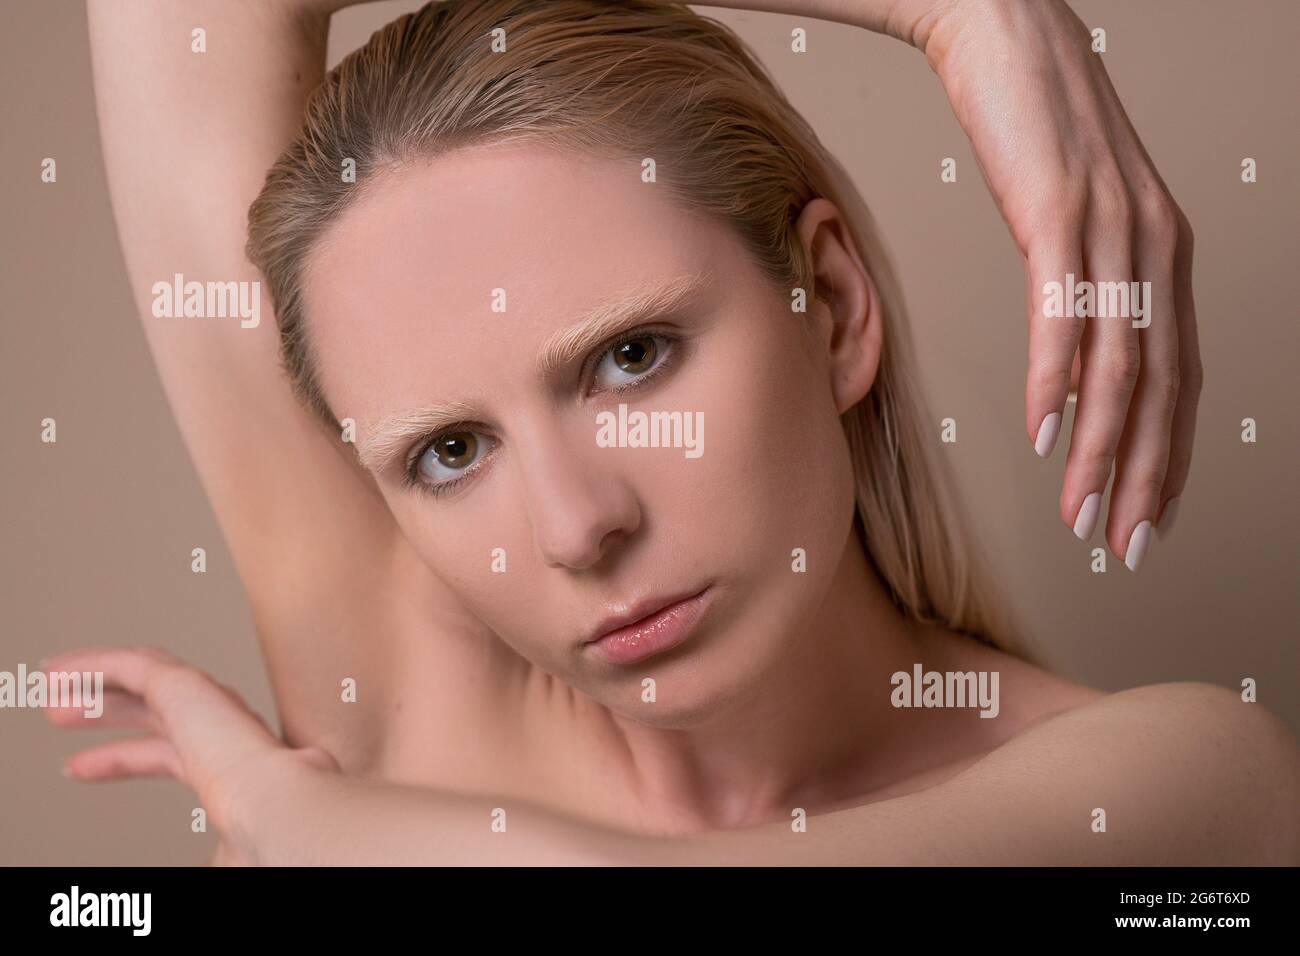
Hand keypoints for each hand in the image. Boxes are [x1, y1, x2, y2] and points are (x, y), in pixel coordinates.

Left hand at [42, 646, 340, 864]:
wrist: (278, 808)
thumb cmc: (263, 836)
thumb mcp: (226, 855)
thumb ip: (211, 858)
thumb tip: (210, 873)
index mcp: (227, 765)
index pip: (164, 754)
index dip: (119, 759)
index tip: (78, 768)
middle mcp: (219, 728)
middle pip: (151, 710)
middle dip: (106, 711)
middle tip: (63, 714)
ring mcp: (204, 704)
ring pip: (142, 678)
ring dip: (95, 681)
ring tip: (55, 681)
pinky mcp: (184, 685)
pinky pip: (131, 666)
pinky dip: (94, 665)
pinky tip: (64, 670)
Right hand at [914, 0, 1200, 568]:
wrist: (1009, 34)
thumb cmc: (1034, 125)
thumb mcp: (1076, 213)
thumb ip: (1087, 284)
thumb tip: (1067, 365)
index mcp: (1163, 253)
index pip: (1180, 375)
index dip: (1167, 454)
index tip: (1147, 515)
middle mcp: (1155, 247)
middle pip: (1160, 386)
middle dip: (1141, 476)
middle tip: (1122, 543)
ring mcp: (1111, 230)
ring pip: (1116, 363)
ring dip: (1096, 449)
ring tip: (1078, 512)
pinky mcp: (1059, 212)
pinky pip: (1062, 313)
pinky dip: (1052, 380)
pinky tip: (1040, 430)